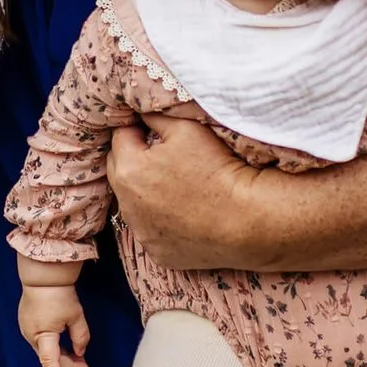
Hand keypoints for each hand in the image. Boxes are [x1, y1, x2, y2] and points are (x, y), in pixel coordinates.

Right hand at [17, 284, 91, 366]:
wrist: (42, 275)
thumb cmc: (60, 295)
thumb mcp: (76, 316)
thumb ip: (80, 338)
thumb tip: (79, 352)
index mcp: (43, 335)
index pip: (50, 363)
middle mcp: (30, 335)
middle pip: (50, 357)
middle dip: (68, 364)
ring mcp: (26, 328)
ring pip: (45, 349)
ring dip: (61, 355)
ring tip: (78, 357)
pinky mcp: (27, 322)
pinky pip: (41, 340)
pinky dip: (53, 345)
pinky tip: (65, 344)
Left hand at [108, 115, 272, 271]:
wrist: (247, 219)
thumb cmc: (217, 168)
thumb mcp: (185, 129)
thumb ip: (154, 116)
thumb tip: (140, 113)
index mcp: (127, 169)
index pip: (120, 137)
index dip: (138, 129)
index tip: (156, 130)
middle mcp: (127, 205)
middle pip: (120, 171)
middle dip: (135, 159)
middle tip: (164, 155)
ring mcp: (142, 233)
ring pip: (133, 203)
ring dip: (145, 192)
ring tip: (176, 186)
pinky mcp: (158, 253)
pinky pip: (151, 230)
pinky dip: (161, 221)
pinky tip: (184, 214)